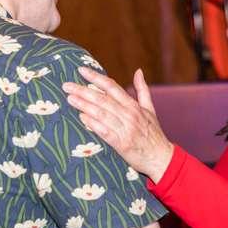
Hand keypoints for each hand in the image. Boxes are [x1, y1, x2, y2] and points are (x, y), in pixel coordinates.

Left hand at [62, 67, 173, 182]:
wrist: (161, 157)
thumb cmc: (153, 133)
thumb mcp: (150, 109)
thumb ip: (142, 89)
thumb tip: (138, 71)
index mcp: (133, 105)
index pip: (112, 87)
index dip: (96, 78)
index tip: (81, 70)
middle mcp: (129, 115)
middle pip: (103, 99)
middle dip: (83, 91)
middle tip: (66, 85)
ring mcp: (125, 129)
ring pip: (102, 113)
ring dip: (85, 105)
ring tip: (70, 98)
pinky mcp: (122, 144)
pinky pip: (105, 132)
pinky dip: (94, 124)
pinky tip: (82, 117)